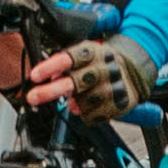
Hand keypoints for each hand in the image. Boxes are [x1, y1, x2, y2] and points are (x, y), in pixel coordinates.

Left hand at [34, 31, 158, 119]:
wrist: (134, 70)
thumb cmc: (100, 62)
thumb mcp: (83, 54)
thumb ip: (64, 64)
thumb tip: (48, 78)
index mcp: (93, 52)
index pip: (69, 58)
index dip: (50, 67)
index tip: (35, 76)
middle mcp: (104, 67)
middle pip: (74, 82)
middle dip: (50, 91)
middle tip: (32, 97)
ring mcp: (114, 86)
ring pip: (83, 102)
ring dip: (74, 104)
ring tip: (75, 100)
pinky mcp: (121, 102)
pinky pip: (95, 115)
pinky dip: (86, 114)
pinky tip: (89, 107)